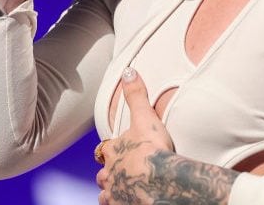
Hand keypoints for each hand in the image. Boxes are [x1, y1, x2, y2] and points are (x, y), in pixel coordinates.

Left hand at [95, 67, 174, 204]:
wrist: (161, 181)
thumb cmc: (153, 150)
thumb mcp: (145, 116)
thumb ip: (136, 95)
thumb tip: (129, 71)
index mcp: (114, 151)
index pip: (105, 149)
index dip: (109, 149)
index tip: (114, 149)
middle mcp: (110, 172)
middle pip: (102, 173)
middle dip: (109, 171)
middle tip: (120, 170)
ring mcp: (115, 192)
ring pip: (105, 191)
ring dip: (111, 188)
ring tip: (121, 188)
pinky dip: (119, 202)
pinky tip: (126, 201)